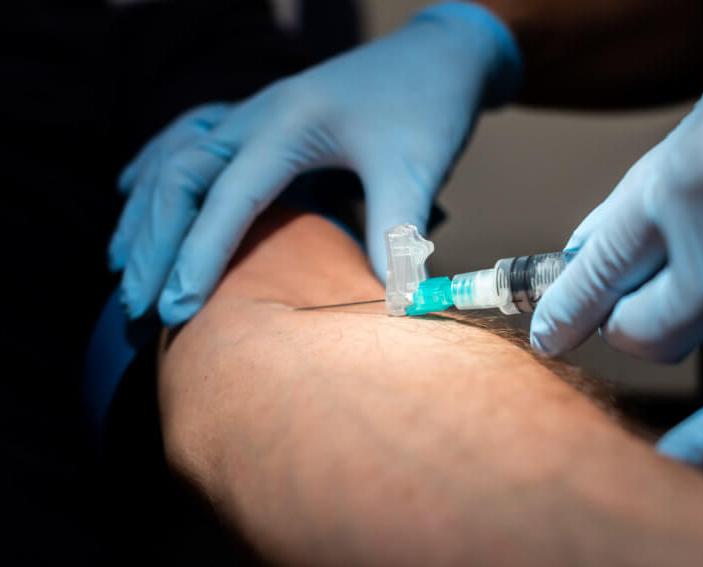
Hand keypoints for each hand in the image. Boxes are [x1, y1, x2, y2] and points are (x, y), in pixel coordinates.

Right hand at [110, 2, 520, 324]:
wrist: (438, 55)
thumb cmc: (427, 106)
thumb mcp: (416, 166)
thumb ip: (396, 231)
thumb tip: (389, 304)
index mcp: (289, 124)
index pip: (229, 196)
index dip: (199, 255)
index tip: (177, 310)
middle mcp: (257, 114)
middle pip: (181, 178)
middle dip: (154, 244)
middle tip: (137, 306)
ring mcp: (253, 112)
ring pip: (174, 160)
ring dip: (145, 215)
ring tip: (120, 268)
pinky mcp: (259, 118)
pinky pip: (186, 142)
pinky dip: (152, 173)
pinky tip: (129, 193)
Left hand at [531, 0, 702, 465]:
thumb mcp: (702, 125)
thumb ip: (637, 200)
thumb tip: (578, 261)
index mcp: (684, 186)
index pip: (594, 275)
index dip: (563, 310)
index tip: (547, 334)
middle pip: (639, 332)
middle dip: (634, 317)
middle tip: (657, 288)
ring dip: (702, 329)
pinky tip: (679, 460)